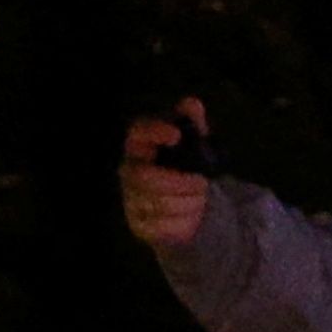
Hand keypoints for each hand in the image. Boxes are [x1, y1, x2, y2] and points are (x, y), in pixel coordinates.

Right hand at [120, 99, 216, 253]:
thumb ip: (193, 124)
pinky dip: (183, 221)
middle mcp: (129, 171)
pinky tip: (190, 215)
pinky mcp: (138, 225)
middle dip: (178, 182)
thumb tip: (191, 104)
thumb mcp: (194, 144)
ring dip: (188, 202)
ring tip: (200, 198)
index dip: (154, 132)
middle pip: (144, 176)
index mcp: (140, 146)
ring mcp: (130, 199)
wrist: (184, 207)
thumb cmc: (185, 168)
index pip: (138, 133)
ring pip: (158, 204)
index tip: (176, 135)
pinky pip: (161, 226)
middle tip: (202, 183)